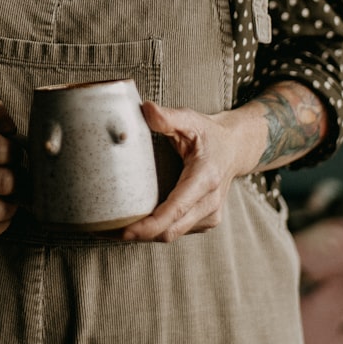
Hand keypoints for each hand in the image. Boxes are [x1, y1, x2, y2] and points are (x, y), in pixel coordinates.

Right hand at [0, 98, 22, 240]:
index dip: (16, 152)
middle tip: (16, 174)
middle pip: (3, 182)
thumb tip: (11, 129)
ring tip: (12, 193)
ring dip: (14, 203)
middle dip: (19, 178)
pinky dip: (2, 223)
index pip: (1, 150)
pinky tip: (2, 209)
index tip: (12, 153)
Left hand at [120, 100, 265, 242]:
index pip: (176, 209)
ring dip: (146, 234)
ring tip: (116, 227)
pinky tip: (139, 221)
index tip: (126, 231)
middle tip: (107, 231)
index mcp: (206, 178)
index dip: (150, 225)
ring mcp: (210, 215)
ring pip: (172, 234)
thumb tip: (146, 109)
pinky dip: (157, 229)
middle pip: (170, 230)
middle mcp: (210, 202)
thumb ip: (168, 117)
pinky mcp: (206, 221)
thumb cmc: (209, 134)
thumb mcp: (190, 120)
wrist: (235, 148)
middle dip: (139, 234)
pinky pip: (178, 231)